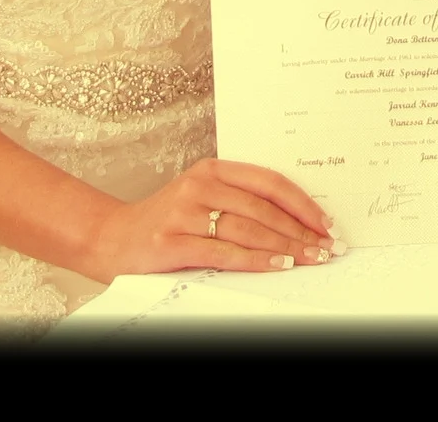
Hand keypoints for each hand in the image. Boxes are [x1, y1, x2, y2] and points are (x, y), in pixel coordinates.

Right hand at [80, 157, 337, 279]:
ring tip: (309, 259)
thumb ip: (238, 202)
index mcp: (211, 169)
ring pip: (248, 229)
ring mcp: (184, 213)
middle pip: (263, 208)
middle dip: (300, 231)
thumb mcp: (200, 199)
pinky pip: (224, 252)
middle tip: (327, 248)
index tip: (325, 223)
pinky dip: (255, 260)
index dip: (302, 203)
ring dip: (285, 247)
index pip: (268, 182)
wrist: (111, 238)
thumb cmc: (164, 222)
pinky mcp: (172, 241)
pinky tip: (276, 267)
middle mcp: (199, 186)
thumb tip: (294, 223)